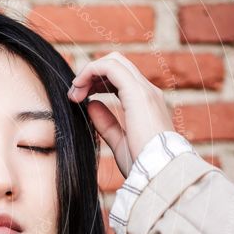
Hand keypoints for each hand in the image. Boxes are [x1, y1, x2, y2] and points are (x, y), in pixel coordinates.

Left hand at [66, 52, 175, 177]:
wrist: (159, 172)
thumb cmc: (143, 164)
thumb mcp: (119, 142)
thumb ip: (106, 123)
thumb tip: (92, 105)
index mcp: (145, 103)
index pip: (119, 78)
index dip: (96, 83)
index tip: (78, 99)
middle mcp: (147, 92)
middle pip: (116, 64)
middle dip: (91, 74)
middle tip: (74, 95)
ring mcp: (144, 90)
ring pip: (113, 61)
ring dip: (88, 73)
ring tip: (74, 93)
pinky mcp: (137, 93)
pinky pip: (110, 68)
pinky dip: (90, 72)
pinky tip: (79, 88)